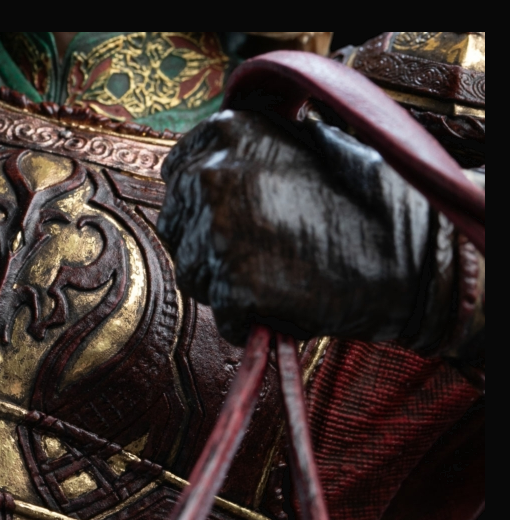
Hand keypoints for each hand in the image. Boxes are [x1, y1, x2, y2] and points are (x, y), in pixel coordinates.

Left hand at [157, 108, 455, 349]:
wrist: (407, 254)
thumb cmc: (367, 200)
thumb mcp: (305, 144)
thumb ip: (251, 153)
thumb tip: (212, 170)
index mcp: (225, 132)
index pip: (178, 175)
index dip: (202, 205)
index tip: (230, 218)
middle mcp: (210, 176)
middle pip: (179, 229)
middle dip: (210, 246)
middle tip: (264, 252)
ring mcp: (216, 233)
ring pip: (195, 276)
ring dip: (229, 285)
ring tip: (284, 272)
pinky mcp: (231, 288)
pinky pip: (224, 317)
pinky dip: (251, 320)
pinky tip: (290, 301)